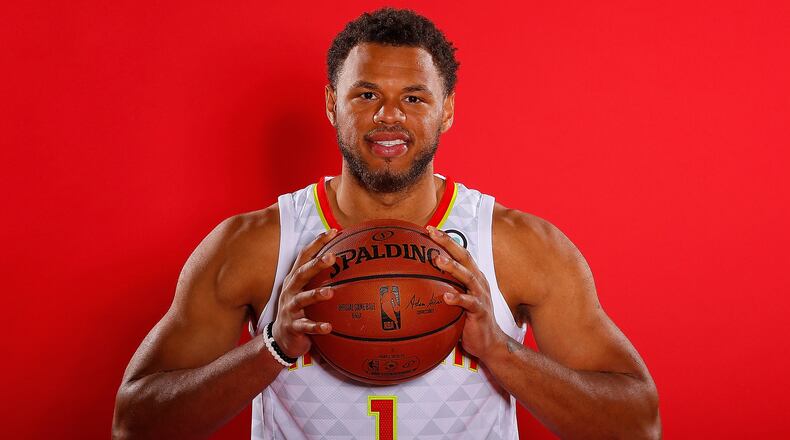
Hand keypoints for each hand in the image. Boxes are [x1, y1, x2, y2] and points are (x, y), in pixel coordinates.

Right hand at [272, 229, 337, 357]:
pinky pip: (306, 326)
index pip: (304, 257)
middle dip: (316, 265)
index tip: (333, 231)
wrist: (281, 338)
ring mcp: (290, 308)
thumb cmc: (299, 311)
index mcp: (294, 280)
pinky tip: (329, 327)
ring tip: (330, 292)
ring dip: (316, 295)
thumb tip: (346, 263)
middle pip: (302, 274)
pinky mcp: (293, 326)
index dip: (317, 243)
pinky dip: (317, 326)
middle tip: (332, 257)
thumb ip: (319, 278)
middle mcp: (290, 291)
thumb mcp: (305, 291)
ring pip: (302, 299)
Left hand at [427, 226, 507, 360]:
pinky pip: (469, 303)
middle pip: (464, 257)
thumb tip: (414, 283)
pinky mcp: (480, 311)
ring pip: (467, 276)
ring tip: (438, 260)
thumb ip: (442, 289)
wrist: (489, 343)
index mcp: (473, 276)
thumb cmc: (467, 320)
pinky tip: (445, 297)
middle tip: (432, 233)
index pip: (459, 253)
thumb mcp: (455, 301)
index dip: (446, 240)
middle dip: (448, 243)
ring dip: (453, 267)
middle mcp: (478, 281)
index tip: (429, 229)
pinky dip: (457, 298)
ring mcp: (481, 295)